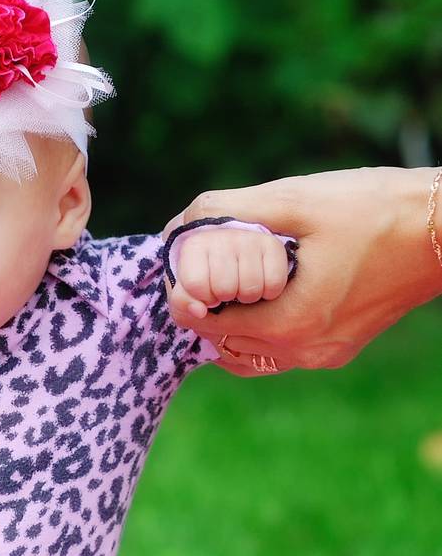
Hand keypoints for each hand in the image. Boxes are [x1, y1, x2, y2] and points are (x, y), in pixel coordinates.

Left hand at [163, 168, 441, 373]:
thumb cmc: (375, 208)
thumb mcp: (297, 200)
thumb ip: (232, 210)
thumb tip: (181, 221)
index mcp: (288, 322)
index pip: (204, 325)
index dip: (181, 296)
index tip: (179, 267)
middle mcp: (302, 351)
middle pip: (223, 345)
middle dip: (204, 310)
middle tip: (198, 272)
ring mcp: (323, 355)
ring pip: (250, 355)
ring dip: (230, 325)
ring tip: (227, 283)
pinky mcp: (339, 349)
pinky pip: (281, 352)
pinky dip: (261, 329)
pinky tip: (265, 294)